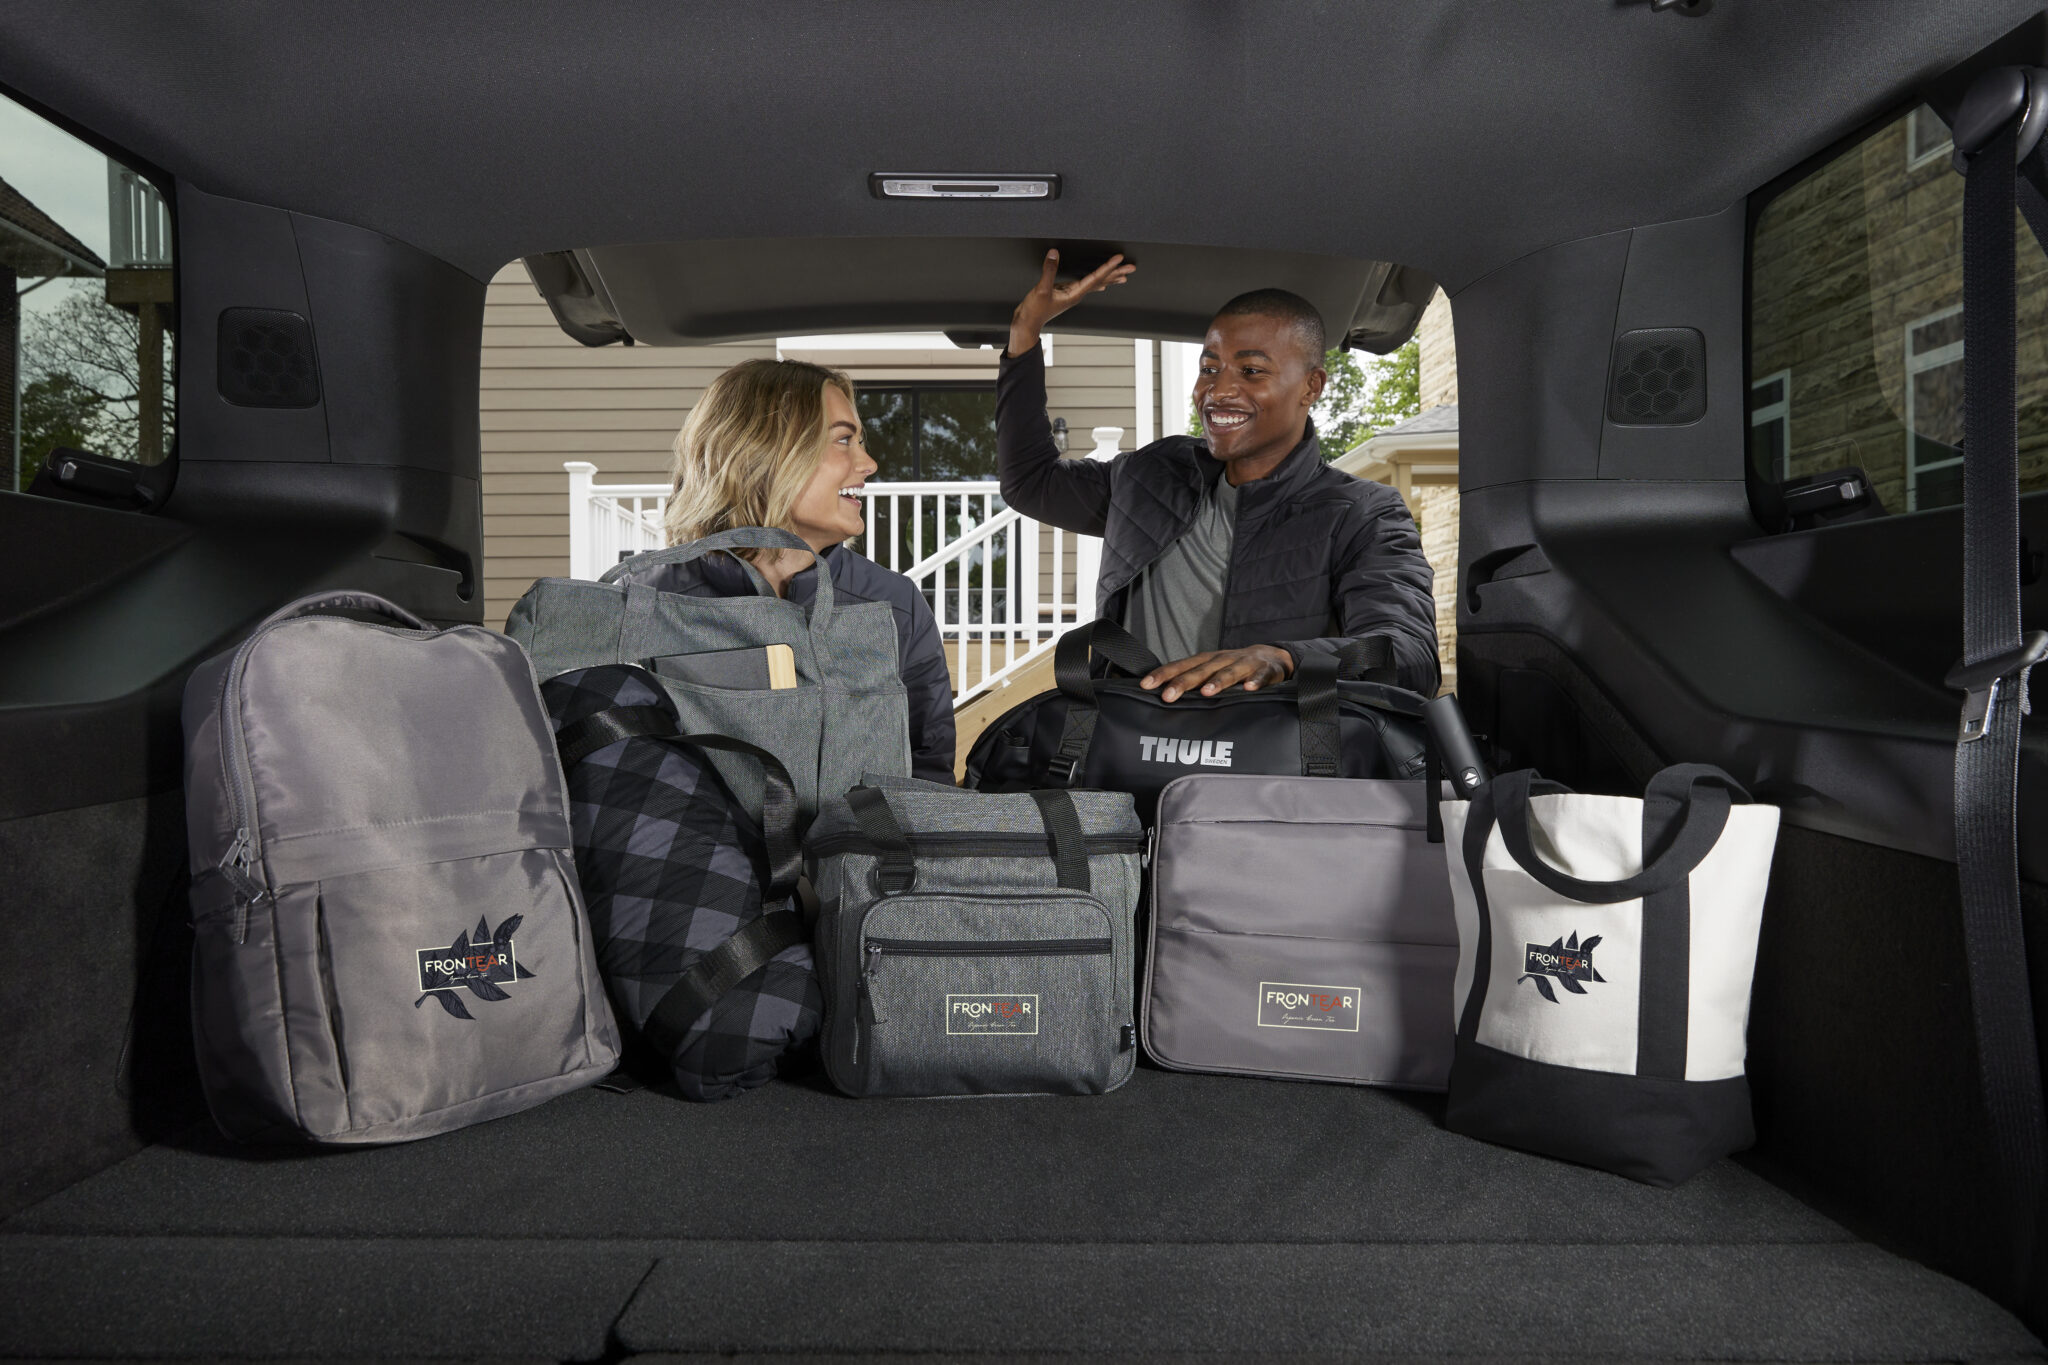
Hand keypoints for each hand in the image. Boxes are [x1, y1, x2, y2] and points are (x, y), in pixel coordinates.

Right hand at [1008, 250, 1135, 356]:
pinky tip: (1103, 283)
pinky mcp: (1065, 293)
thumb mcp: (1041, 290)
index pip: (1095, 277)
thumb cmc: (1034, 311)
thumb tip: (1054, 253)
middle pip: (1101, 281)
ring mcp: (1072, 294)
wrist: (1027, 323)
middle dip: (1116, 273)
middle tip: (1132, 267)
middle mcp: (1077, 294)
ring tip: (1124, 274)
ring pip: (1096, 283)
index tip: (1119, 258)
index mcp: (1074, 294)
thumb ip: (1049, 271)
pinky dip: (1097, 281)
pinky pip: (1086, 285)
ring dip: (1110, 277)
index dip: (1108, 267)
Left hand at [1141, 645, 1293, 702]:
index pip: (1181, 666)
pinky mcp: (1266, 671)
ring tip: (1206, 692)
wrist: (1272, 657)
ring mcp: (1244, 664)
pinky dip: (1255, 682)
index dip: (1163, 675)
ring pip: (1229, 672)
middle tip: (1168, 696)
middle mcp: (1222, 660)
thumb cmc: (1233, 668)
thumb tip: (1161, 697)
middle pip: (1200, 671)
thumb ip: (1191, 683)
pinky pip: (1260, 677)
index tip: (1145, 685)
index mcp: (1207, 661)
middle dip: (1183, 682)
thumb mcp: (1211, 671)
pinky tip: (1248, 689)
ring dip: (1218, 681)